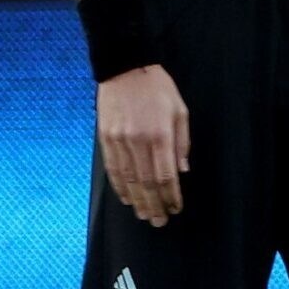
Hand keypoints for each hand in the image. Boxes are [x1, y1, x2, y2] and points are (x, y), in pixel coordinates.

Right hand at [97, 64, 190, 226]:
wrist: (125, 66)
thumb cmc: (157, 88)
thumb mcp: (180, 110)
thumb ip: (182, 142)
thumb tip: (182, 171)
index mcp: (160, 134)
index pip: (166, 175)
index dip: (171, 196)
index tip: (176, 208)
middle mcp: (138, 141)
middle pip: (146, 183)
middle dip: (155, 205)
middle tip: (160, 221)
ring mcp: (119, 140)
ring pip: (128, 180)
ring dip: (137, 201)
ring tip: (144, 215)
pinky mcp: (105, 138)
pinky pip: (112, 169)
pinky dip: (119, 187)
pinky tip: (126, 198)